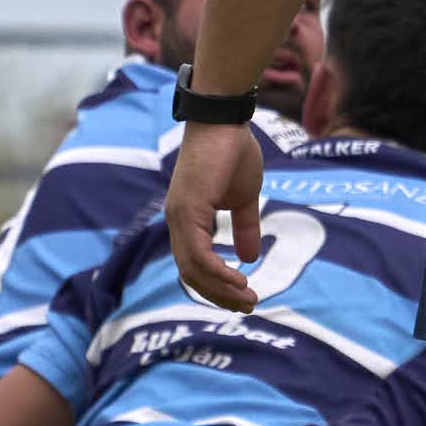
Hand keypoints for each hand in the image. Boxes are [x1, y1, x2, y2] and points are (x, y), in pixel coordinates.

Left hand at [166, 123, 268, 313]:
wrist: (224, 119)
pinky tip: (240, 278)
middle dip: (219, 295)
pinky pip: (200, 254)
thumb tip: (249, 256)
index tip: (243, 295)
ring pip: (193, 269)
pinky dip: (218, 272)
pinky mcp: (188, 209)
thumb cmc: (232, 151)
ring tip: (247, 298)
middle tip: (247, 306)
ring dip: (221, 289)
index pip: (194, 264)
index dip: (217, 284)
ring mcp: (180, 216)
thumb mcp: (244, 197)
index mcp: (187, 218)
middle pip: (191, 274)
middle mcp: (177, 221)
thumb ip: (244, 226)